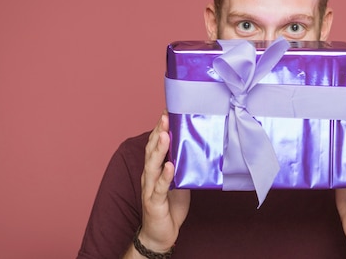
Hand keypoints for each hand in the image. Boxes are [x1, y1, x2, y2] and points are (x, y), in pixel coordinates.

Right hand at [132, 111, 189, 254]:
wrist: (160, 233)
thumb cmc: (169, 205)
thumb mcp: (178, 180)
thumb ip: (182, 164)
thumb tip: (197, 147)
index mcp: (154, 167)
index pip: (155, 143)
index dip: (160, 127)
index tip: (167, 111)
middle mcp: (149, 174)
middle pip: (151, 149)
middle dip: (158, 131)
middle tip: (165, 115)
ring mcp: (149, 188)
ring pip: (152, 165)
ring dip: (159, 149)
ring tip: (165, 135)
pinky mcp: (154, 202)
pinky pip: (159, 187)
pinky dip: (164, 176)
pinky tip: (169, 166)